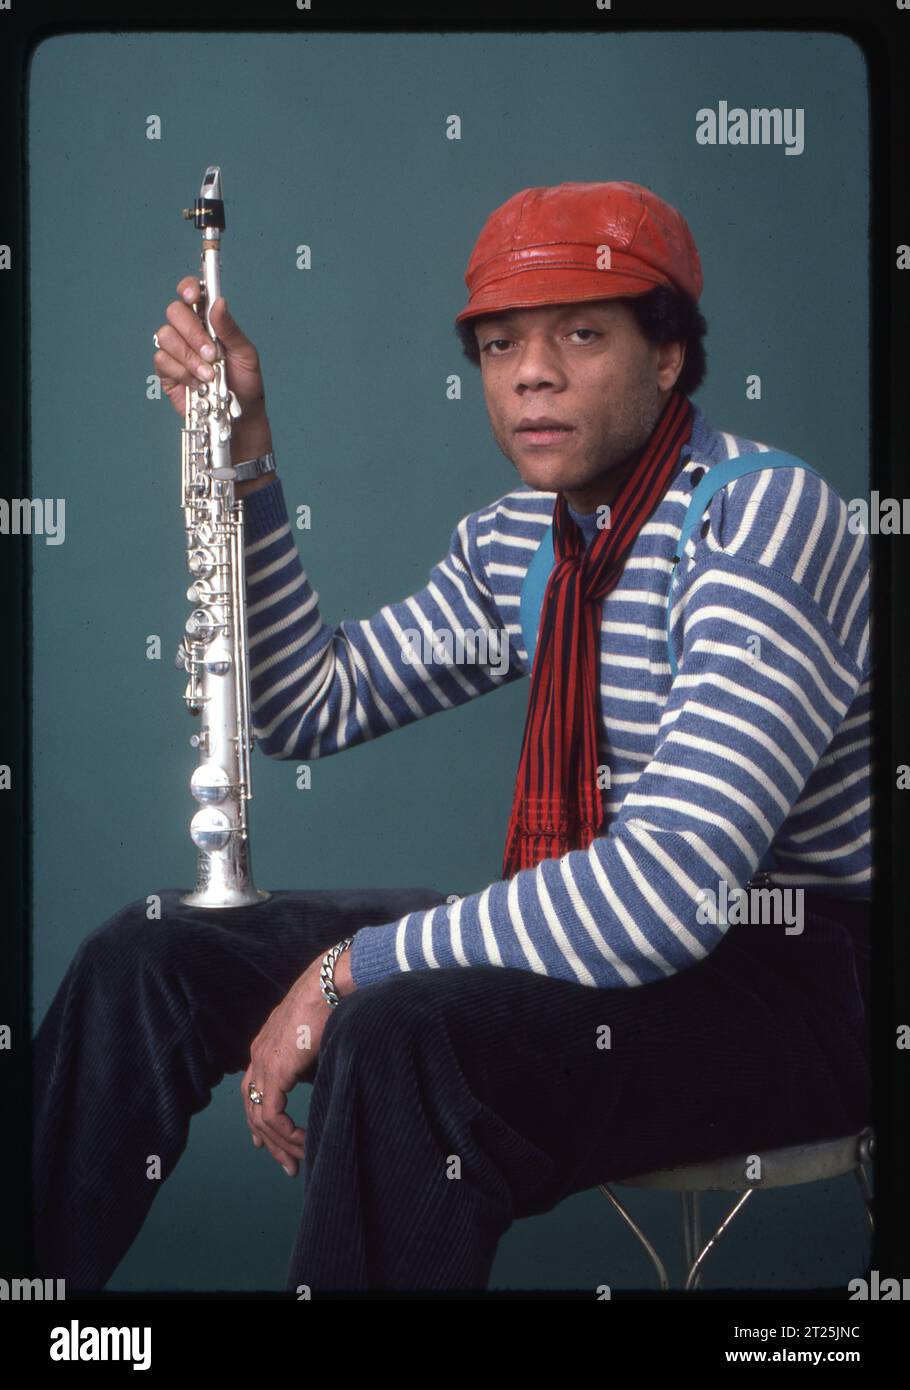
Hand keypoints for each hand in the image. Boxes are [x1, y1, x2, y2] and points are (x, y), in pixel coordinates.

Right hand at [152, 278, 268, 438]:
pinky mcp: (167, 372)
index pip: (191, 294)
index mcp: (208, 321)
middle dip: (192, 333)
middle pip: (174, 312)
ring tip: (208, 374)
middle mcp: (189, 332)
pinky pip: (162, 360)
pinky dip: (181, 372)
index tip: (193, 297)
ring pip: (165, 336)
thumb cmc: (245, 384)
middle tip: (212, 354)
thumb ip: (230, 330)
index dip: (188, 289)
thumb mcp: (246, 355)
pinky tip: (196, 383)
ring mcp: (176, 351)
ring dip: (188, 356)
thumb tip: (218, 303)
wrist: (239, 418)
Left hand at [241, 947, 355, 1176]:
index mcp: (266, 1046)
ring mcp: (264, 1063)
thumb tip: (315, 1081)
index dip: (260, 1120)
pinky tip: (302, 1142)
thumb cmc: (330, 1002)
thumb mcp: (316, 1037)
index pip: (254, 1090)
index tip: (271, 1143)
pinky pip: (272, 1115)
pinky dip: (286, 1133)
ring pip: (261, 1117)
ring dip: (280, 1143)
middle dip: (270, 1141)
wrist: (329, 983)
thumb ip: (309, 1061)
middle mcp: (258, 1056)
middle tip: (287, 1164)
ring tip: (298, 1161)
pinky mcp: (275, 1071)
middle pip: (253, 1108)